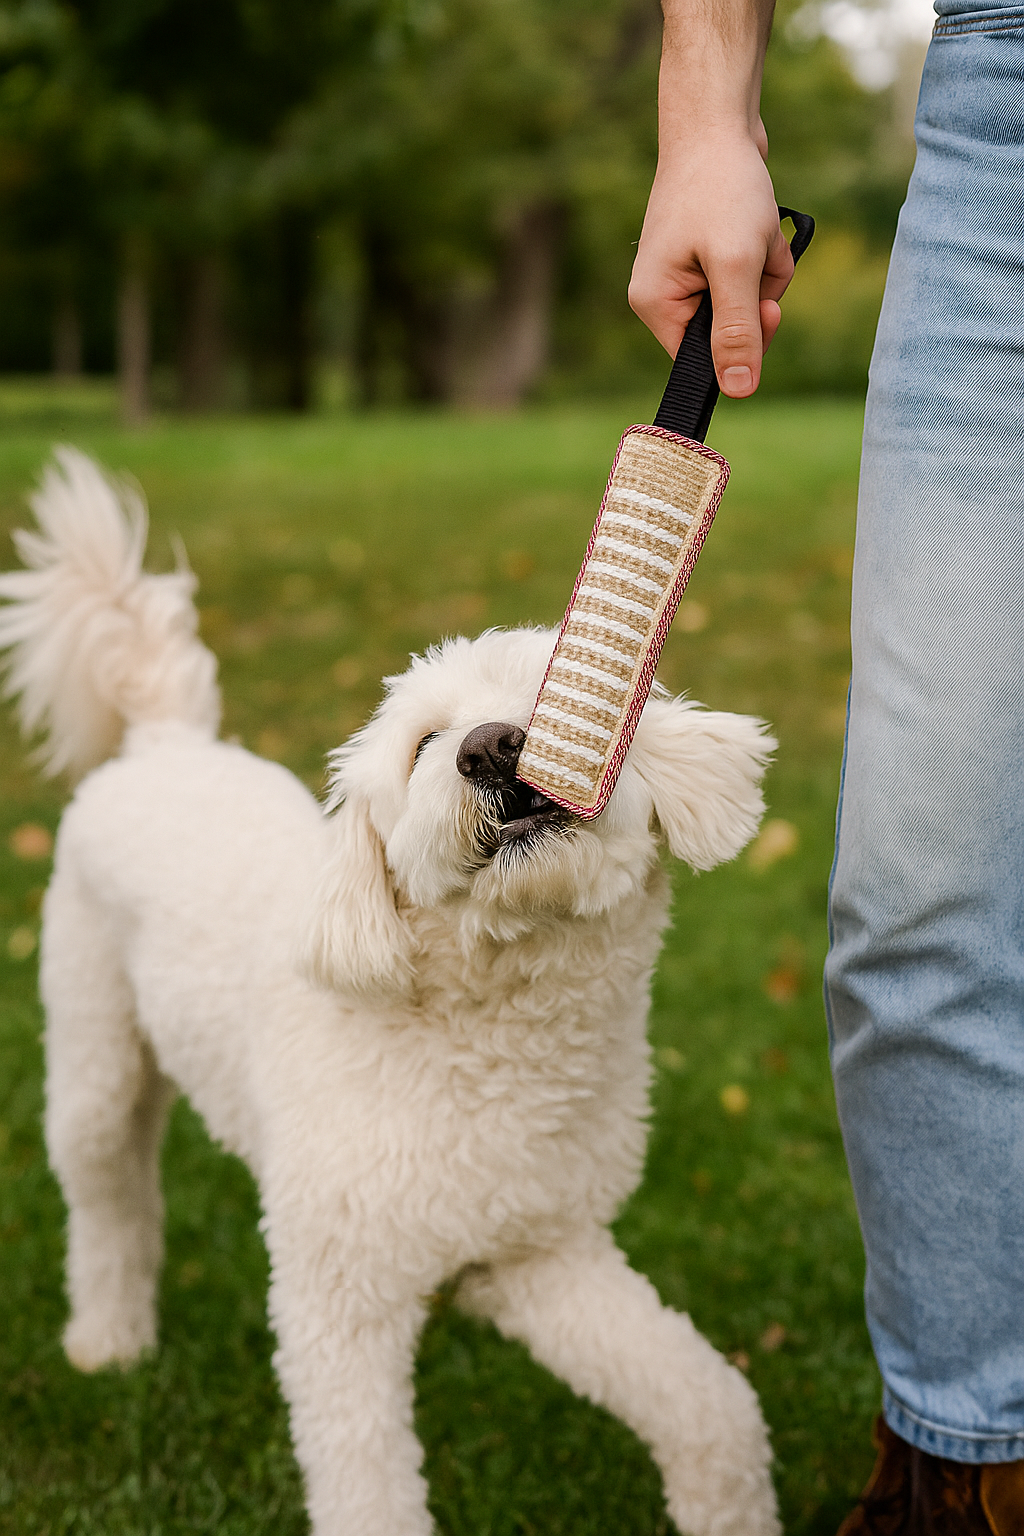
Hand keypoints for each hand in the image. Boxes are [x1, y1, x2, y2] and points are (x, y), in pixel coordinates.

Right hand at [628, 125, 794, 396]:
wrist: (716, 119)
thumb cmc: (720, 187)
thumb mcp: (736, 266)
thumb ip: (737, 331)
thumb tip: (739, 392)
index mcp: (656, 305)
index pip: (702, 360)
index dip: (742, 344)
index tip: (765, 308)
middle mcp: (665, 294)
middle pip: (729, 331)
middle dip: (759, 296)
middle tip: (760, 255)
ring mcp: (686, 273)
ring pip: (747, 302)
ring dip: (767, 270)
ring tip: (759, 228)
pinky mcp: (708, 253)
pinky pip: (749, 275)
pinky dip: (765, 252)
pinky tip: (760, 221)